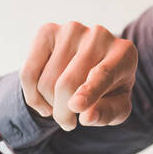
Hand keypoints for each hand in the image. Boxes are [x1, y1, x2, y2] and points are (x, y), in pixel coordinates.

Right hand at [19, 22, 137, 130]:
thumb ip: (107, 113)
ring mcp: (72, 30)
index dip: (89, 92)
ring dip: (50, 105)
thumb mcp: (117, 107)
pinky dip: (32, 95)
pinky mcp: (48, 30)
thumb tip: (87, 117)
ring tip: (62, 105)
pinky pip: (28, 72)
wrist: (93, 64)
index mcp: (124, 53)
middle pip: (68, 83)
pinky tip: (44, 102)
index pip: (103, 74)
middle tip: (68, 123)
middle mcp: (99, 35)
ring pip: (47, 82)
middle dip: (63, 112)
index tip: (76, 106)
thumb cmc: (109, 90)